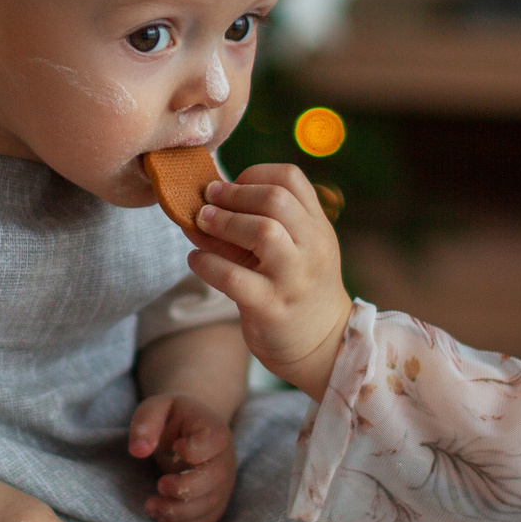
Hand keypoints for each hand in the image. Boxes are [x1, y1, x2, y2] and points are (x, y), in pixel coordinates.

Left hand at [128, 392, 236, 521]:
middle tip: (159, 485)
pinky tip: (162, 516)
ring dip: (178, 512)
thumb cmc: (173, 418)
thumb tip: (138, 451)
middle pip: (213, 479)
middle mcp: (225, 459)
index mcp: (215, 430)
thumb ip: (146, 423)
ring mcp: (224, 483)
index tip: (173, 447)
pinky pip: (206, 520)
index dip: (190, 450)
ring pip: (209, 505)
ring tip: (151, 506)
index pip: (211, 443)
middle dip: (182, 488)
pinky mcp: (217, 501)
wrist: (193, 430)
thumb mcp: (156, 408)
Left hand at [184, 162, 353, 398]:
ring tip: (201, 223)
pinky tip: (197, 260)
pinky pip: (235, 278)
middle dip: (234, 195)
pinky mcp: (272, 308)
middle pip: (276, 199)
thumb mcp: (294, 251)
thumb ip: (259, 224)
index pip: (290, 178)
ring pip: (263, 232)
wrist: (324, 347)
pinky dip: (208, 264)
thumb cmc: (297, 289)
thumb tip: (202, 202)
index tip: (231, 186)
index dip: (253, 174)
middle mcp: (312, 248)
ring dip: (223, 223)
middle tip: (208, 200)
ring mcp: (294, 278)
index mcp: (317, 227)